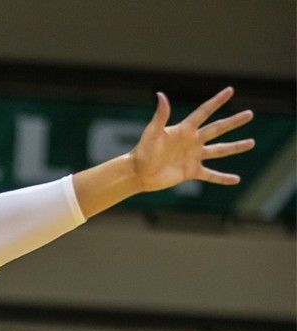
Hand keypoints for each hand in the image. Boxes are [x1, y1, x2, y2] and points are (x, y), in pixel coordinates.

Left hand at [129, 87, 254, 191]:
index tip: (230, 90)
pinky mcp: (191, 172)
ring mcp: (193, 156)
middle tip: (250, 114)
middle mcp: (192, 141)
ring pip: (219, 150)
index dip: (217, 101)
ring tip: (252, 143)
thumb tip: (161, 95)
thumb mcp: (153, 132)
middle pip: (218, 129)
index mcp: (184, 130)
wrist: (138, 173)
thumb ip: (160, 115)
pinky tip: (236, 179)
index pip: (204, 112)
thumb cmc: (142, 151)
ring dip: (235, 147)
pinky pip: (210, 175)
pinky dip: (222, 178)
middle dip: (234, 122)